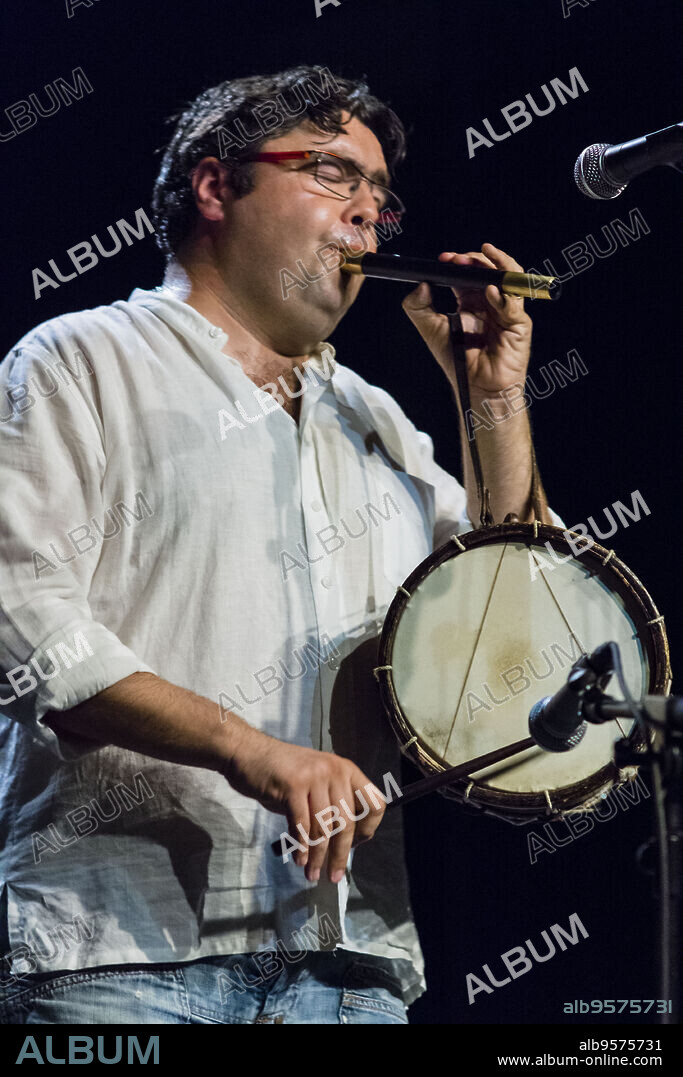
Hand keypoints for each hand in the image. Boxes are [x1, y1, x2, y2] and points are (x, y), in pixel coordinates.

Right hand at [219, 726, 384, 884]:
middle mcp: (335, 771)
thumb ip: (332, 806)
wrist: (249, 753)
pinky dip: (301, 847)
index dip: (367, 830)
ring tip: (312, 873)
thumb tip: (343, 845)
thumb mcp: (316, 784)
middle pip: (348, 822)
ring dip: (318, 856)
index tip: (354, 848)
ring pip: (324, 827)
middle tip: (334, 875)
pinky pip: (302, 824)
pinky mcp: (293, 784)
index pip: (375, 803)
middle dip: (340, 854)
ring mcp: (315, 776)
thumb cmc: (283, 773)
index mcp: (347, 771)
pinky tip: (299, 859)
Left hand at [402, 243, 532, 397]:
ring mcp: (507, 311)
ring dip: (496, 264)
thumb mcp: (431, 330)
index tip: (444, 258)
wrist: (476, 388)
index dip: (459, 262)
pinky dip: (502, 295)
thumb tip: (420, 283)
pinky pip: (514, 304)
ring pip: (510, 277)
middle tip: (457, 259)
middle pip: (490, 269)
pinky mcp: (519, 324)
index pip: (469, 272)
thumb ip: (418, 307)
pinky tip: (489, 291)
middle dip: (475, 260)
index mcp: (472, 301)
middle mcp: (491, 302)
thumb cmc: (457, 362)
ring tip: (481, 257)